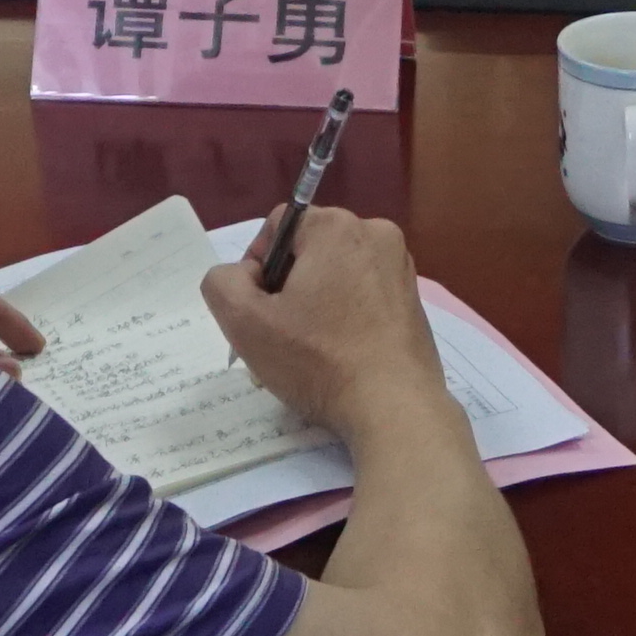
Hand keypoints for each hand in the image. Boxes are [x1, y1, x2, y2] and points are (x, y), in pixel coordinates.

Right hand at [202, 212, 454, 439]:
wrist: (393, 408)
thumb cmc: (318, 360)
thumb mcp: (245, 322)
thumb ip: (222, 283)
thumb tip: (242, 275)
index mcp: (337, 227)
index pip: (277, 227)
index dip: (256, 268)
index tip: (258, 312)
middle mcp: (376, 234)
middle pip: (309, 251)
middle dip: (286, 289)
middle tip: (279, 336)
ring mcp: (400, 268)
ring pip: (336, 276)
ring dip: (315, 306)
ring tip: (308, 353)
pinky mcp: (413, 301)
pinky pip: (364, 296)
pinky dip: (345, 318)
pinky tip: (339, 357)